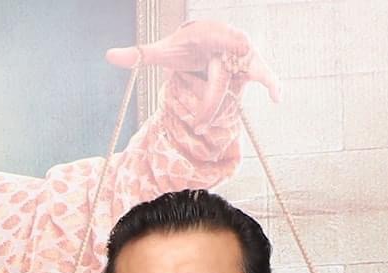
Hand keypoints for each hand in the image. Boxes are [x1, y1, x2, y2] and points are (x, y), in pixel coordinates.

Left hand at [106, 20, 280, 117]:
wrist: (204, 44)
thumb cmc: (183, 47)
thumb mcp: (162, 51)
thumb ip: (139, 55)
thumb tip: (108, 55)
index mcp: (205, 34)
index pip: (218, 37)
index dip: (228, 42)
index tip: (239, 48)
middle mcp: (225, 42)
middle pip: (222, 72)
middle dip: (212, 99)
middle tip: (199, 124)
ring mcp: (239, 55)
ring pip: (252, 67)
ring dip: (262, 79)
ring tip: (275, 93)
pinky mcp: (248, 67)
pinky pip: (263, 74)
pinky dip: (273, 83)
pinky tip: (279, 97)